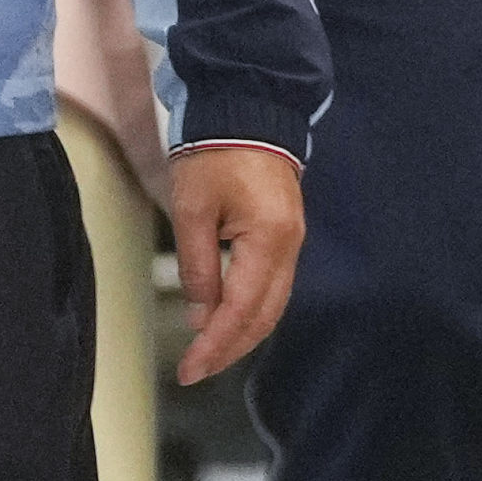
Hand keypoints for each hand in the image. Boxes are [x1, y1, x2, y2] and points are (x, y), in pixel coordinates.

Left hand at [166, 145, 305, 385]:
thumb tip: (202, 316)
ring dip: (242, 333)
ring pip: (272, 304)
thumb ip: (197, 267)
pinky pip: (273, 285)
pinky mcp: (285, 232)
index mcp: (268, 240)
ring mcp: (292, 239)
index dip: (214, 346)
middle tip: (195, 371)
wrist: (247, 109)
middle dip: (230, 349)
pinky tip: (228, 318)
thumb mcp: (193, 210)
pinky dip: (251, 309)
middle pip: (265, 316)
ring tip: (209, 353)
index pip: (241, 310)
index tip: (189, 371)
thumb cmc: (216, 153)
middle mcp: (289, 245)